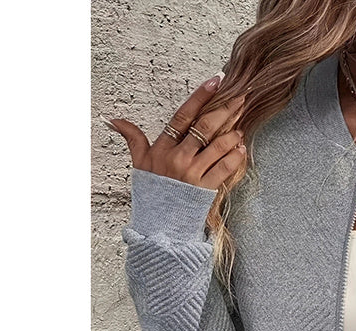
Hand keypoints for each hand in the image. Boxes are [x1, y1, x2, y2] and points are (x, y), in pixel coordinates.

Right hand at [102, 73, 247, 190]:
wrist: (159, 223)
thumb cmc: (153, 190)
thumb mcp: (140, 163)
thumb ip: (133, 138)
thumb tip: (115, 120)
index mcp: (163, 147)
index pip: (183, 115)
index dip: (200, 97)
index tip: (215, 82)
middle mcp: (178, 158)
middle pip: (204, 127)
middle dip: (225, 110)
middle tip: (240, 98)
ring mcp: (192, 173)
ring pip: (217, 147)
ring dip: (231, 135)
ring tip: (240, 128)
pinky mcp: (205, 189)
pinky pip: (223, 169)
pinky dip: (234, 158)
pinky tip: (240, 149)